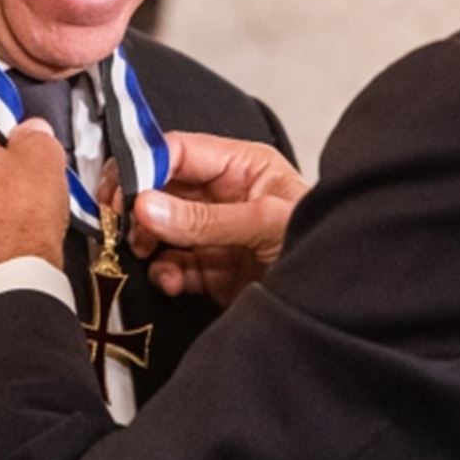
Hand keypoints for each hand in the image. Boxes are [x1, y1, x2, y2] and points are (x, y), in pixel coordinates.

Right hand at [114, 132, 309, 305]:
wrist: (341, 307)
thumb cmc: (323, 246)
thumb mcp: (265, 224)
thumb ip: (204, 218)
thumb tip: (145, 205)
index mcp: (241, 167)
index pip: (178, 151)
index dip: (143, 165)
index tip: (118, 190)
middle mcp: (223, 195)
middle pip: (161, 188)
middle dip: (137, 206)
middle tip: (121, 224)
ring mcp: (215, 233)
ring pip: (160, 228)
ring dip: (145, 241)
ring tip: (144, 252)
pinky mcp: (211, 270)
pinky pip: (173, 265)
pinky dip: (164, 273)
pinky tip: (170, 281)